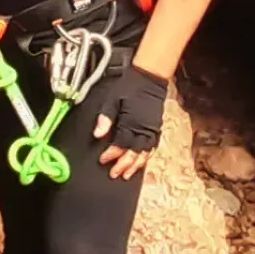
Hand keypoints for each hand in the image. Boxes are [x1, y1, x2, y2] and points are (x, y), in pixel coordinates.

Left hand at [92, 64, 168, 179]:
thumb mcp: (113, 99)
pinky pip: (153, 148)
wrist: (150, 78)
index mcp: (131, 122)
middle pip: (134, 153)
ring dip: (136, 165)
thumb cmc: (130, 88)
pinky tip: (141, 162)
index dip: (112, 154)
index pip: (121, 144)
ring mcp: (152, 130)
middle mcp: (143, 129)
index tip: (103, 160)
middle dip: (124, 165)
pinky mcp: (156, 128)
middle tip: (114, 174)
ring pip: (145, 153)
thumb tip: (97, 134)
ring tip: (127, 175)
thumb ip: (105, 118)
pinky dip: (147, 157)